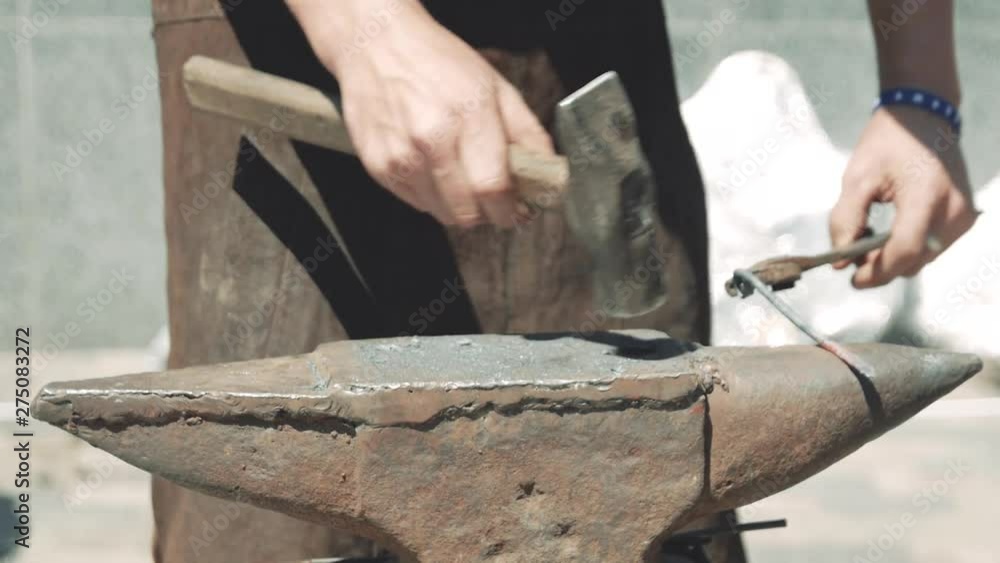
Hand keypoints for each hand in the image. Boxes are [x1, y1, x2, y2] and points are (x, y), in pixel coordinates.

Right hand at [288, 0, 553, 227]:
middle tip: (493, 198)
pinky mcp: (378, 167)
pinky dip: (432, 197)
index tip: (519, 211)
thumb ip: (528, 133)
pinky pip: (417, 205)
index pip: (493, 188)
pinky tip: (433, 166)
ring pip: (442, 215)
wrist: (376, 44)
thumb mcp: (497, 87)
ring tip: (461, 176)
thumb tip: (551, 174)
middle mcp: (432, 139)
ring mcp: (401, 156)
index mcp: (469, 116)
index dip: (510, 210)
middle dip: (488, 214)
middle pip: (468, 213)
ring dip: (460, 207)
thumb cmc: (441, 63)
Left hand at [829, 106, 977, 287]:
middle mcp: (953, 212)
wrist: (923, 117)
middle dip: (880, 267)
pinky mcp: (964, 218)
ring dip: (893, 259)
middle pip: (913, 261)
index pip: (904, 251)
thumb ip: (845, 221)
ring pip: (922, 259)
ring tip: (868, 238)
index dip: (876, 272)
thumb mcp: (856, 178)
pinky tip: (888, 232)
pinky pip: (932, 248)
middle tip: (851, 255)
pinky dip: (908, 248)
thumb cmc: (887, 143)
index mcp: (927, 197)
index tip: (852, 279)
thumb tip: (841, 263)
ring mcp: (963, 217)